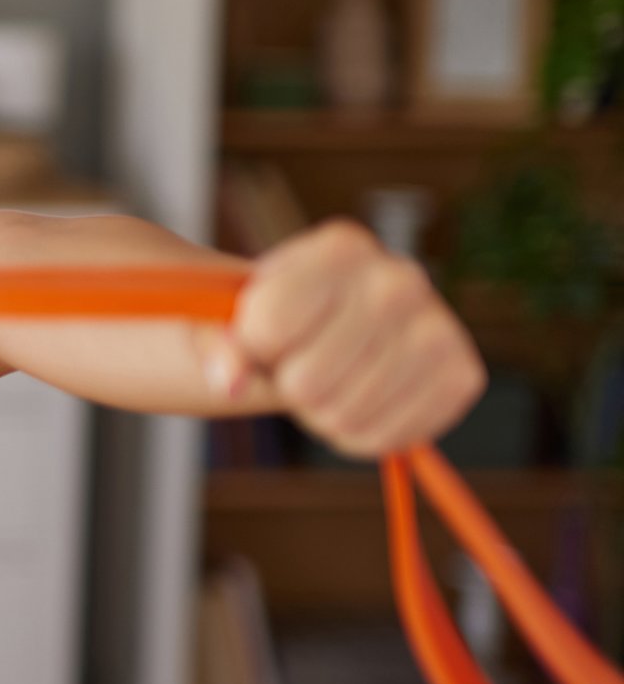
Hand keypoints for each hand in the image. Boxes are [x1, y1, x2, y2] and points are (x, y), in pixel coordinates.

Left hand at [198, 217, 486, 457]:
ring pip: (344, 414)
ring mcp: (440, 326)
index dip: (252, 343)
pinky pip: (389, 436)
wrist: (329, 330)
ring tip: (327, 380)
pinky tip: (358, 400)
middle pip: (306, 381)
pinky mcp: (463, 376)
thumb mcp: (231, 318)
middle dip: (287, 384)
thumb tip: (228, 382)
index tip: (261, 331)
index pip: (269, 324)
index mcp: (342, 247)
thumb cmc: (271, 318)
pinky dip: (359, 434)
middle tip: (297, 362)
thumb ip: (220, 345)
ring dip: (320, 413)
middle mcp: (401, 277)